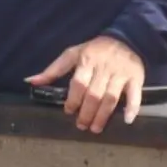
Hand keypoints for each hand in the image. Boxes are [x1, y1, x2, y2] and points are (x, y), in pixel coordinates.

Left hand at [26, 35, 145, 132]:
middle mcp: (104, 68)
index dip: (73, 100)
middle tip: (81, 126)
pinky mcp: (136, 77)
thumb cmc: (95, 50)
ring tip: (95, 128)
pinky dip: (132, 107)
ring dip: (103, 115)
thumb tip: (30, 81)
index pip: (79, 84)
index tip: (69, 112)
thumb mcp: (73, 54)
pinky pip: (135, 94)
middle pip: (94, 95)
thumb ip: (53, 70)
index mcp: (87, 61)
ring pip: (111, 98)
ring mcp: (121, 73)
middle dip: (86, 113)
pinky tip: (127, 120)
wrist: (126, 38)